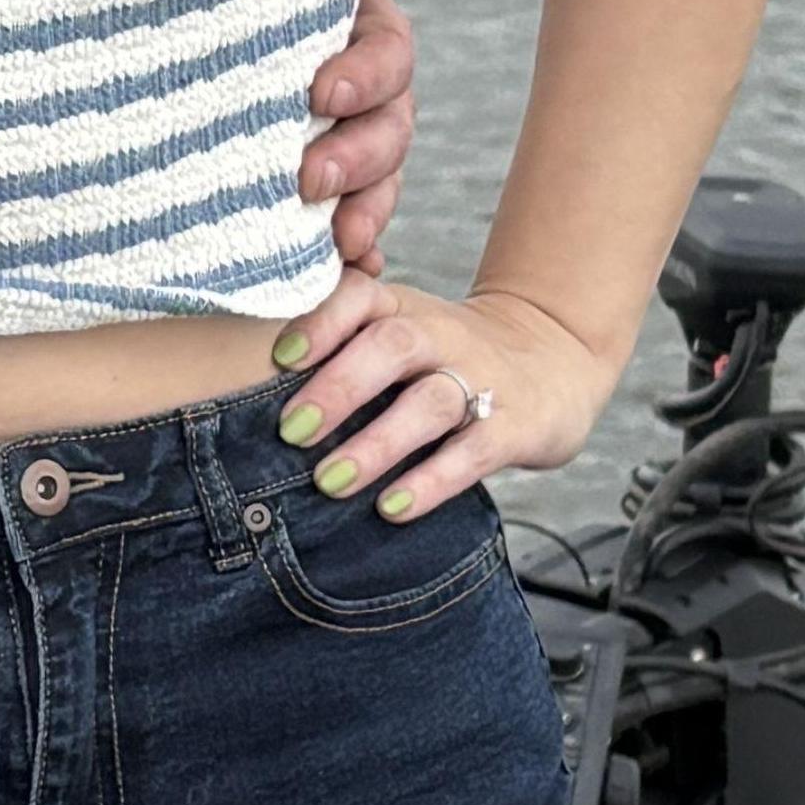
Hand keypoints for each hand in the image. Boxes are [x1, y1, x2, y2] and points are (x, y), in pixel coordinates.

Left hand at [264, 273, 626, 527]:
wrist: (553, 357)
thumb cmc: (444, 353)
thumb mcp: (400, 331)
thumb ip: (342, 345)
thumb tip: (251, 381)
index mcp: (403, 307)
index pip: (360, 297)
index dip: (320, 322)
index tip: (280, 358)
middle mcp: (441, 335)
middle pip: (392, 345)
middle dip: (339, 387)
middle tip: (292, 432)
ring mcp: (482, 378)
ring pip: (430, 401)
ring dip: (378, 443)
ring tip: (330, 481)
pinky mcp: (515, 426)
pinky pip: (473, 451)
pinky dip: (431, 480)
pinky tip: (393, 508)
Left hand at [294, 0, 415, 264]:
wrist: (178, 2)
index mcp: (361, 30)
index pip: (389, 55)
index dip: (366, 77)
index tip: (321, 93)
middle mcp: (362, 90)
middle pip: (391, 128)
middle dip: (359, 158)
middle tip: (310, 178)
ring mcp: (344, 140)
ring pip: (378, 182)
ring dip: (366, 211)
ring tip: (341, 240)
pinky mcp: (318, 186)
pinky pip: (354, 225)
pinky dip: (358, 252)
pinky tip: (350, 272)